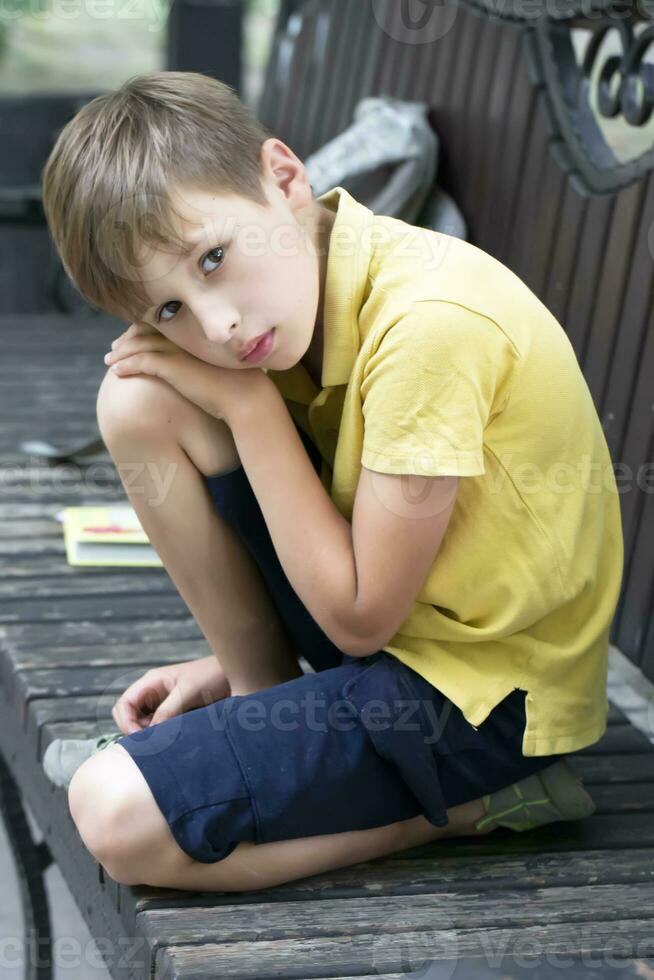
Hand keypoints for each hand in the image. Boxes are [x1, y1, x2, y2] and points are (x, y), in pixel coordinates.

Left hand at [105, 320, 275, 423]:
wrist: (246, 397)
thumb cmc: (238, 386)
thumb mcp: (221, 367)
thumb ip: (206, 360)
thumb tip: (200, 366)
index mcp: (196, 332)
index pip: (161, 322)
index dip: (142, 328)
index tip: (131, 338)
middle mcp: (185, 335)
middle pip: (146, 330)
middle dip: (127, 338)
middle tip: (114, 348)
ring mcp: (178, 350)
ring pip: (139, 345)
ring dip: (121, 353)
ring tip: (110, 362)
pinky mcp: (173, 367)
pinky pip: (141, 362)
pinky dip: (126, 365)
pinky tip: (116, 373)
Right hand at [112, 655, 230, 734]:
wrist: (235, 674)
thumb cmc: (212, 675)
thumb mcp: (189, 691)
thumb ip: (168, 710)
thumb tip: (150, 733)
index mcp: (152, 681)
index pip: (124, 703)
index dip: (125, 722)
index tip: (139, 738)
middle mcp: (153, 692)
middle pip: (128, 715)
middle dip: (133, 730)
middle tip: (149, 744)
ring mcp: (163, 703)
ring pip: (142, 724)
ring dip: (147, 735)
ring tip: (162, 743)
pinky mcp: (174, 712)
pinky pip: (158, 727)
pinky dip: (159, 735)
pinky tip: (170, 742)